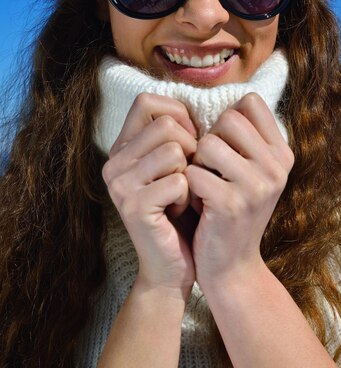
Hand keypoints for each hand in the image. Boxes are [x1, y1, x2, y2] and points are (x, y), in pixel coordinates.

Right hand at [102, 93, 197, 299]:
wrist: (171, 267)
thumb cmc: (181, 212)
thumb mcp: (176, 166)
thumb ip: (177, 134)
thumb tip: (198, 103)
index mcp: (122, 148)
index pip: (147, 101)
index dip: (179, 115)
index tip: (190, 141)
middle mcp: (114, 162)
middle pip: (167, 124)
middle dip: (190, 149)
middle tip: (186, 177)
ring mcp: (120, 184)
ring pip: (175, 151)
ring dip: (190, 176)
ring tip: (179, 197)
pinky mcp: (133, 206)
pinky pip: (180, 181)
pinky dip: (188, 197)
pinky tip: (176, 212)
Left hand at [184, 93, 293, 287]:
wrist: (231, 266)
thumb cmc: (232, 210)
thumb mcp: (251, 172)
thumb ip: (245, 139)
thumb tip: (225, 99)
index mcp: (283, 153)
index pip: (250, 103)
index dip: (227, 119)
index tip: (223, 146)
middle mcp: (276, 166)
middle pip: (228, 118)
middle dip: (209, 141)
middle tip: (210, 170)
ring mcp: (256, 185)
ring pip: (208, 143)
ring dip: (195, 163)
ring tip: (202, 185)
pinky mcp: (230, 203)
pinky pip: (192, 172)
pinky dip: (186, 186)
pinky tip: (196, 203)